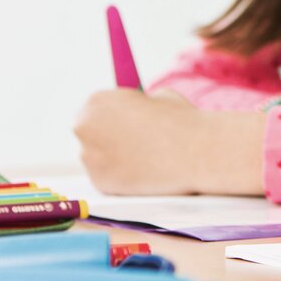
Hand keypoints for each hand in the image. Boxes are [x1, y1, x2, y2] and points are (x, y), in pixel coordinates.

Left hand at [74, 89, 266, 195]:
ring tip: (143, 157)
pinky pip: (106, 177)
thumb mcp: (159, 97)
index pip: (94, 108)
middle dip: (105, 136)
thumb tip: (134, 113)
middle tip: (130, 141)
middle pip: (88, 132)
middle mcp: (84, 127)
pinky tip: (142, 171)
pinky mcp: (99, 183)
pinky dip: (120, 175)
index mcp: (97, 101)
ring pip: (96, 156)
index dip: (111, 115)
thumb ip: (138, 105)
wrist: (196, 152)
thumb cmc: (182, 121)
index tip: (123, 122)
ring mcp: (89, 157)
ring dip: (112, 157)